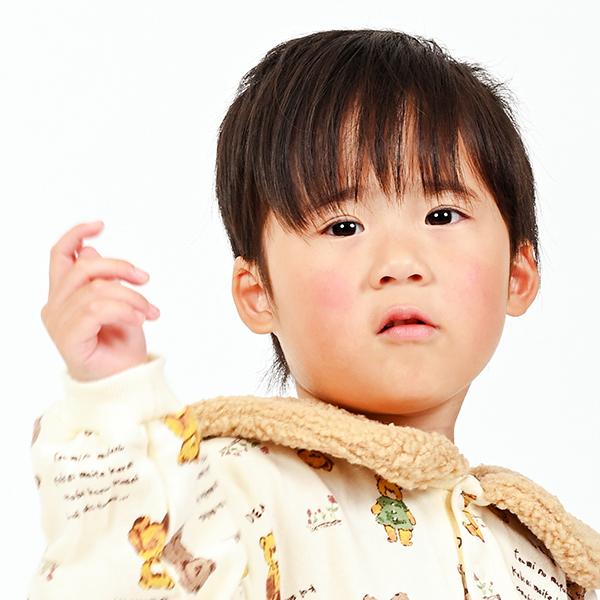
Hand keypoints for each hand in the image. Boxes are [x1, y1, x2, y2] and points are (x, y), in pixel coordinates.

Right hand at [41, 222, 159, 380]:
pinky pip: (97, 309)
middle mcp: (55, 306)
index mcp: (64, 295)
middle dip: (120, 268)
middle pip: (83, 267)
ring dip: (131, 296)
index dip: (76, 235)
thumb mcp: (120, 303)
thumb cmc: (121, 346)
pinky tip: (141, 318)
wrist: (126, 381)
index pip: (60, 256)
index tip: (100, 225)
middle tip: (145, 279)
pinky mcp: (68, 338)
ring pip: (96, 289)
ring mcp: (58, 323)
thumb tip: (91, 251)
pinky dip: (125, 309)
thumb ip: (102, 279)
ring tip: (149, 311)